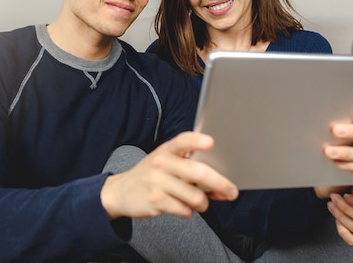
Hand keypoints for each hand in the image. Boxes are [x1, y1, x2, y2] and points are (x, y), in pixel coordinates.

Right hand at [100, 131, 238, 219]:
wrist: (121, 191)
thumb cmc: (151, 174)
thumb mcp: (164, 160)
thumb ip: (188, 164)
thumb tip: (218, 180)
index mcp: (167, 149)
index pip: (183, 141)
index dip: (197, 141)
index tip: (210, 143)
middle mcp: (161, 163)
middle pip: (199, 173)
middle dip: (220, 184)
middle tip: (231, 192)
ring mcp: (157, 182)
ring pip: (196, 196)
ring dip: (203, 204)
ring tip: (199, 202)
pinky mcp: (155, 201)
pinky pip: (184, 210)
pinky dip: (189, 212)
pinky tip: (182, 207)